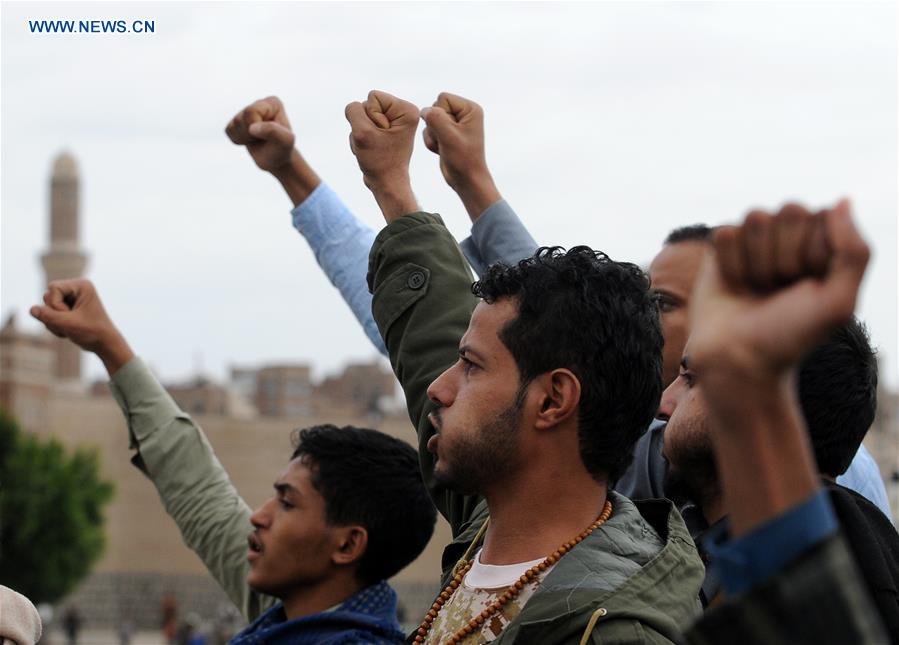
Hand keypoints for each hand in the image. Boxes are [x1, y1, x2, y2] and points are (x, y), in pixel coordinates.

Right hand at [30, 280, 133, 374]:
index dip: (56, 305)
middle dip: (54, 314)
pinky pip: (48, 315)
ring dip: (53, 322)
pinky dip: (54, 325)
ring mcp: (70, 299)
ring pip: (45, 307)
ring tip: (69, 329)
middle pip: (47, 297)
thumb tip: (32, 309)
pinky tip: (67, 331)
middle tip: (71, 324)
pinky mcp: (66, 309)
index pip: (53, 288)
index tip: (71, 315)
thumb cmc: (92, 332)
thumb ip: (48, 316)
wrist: (105, 344)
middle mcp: (76, 289)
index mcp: (82, 285)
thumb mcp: (68, 325)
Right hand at [226, 96, 320, 205]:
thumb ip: (274, 132)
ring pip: (233, 124)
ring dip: (244, 139)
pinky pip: (228, 131)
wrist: (279, 162)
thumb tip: (254, 126)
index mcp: (272, 102)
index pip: (252, 111)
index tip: (271, 136)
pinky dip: (237, 141)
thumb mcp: (285, 142)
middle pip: (241, 116)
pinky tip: (249, 142)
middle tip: (262, 141)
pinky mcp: (238, 123)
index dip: (259, 128)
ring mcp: (247, 112)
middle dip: (250, 133)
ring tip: (257, 142)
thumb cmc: (284, 152)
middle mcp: (259, 103)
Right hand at [345, 90, 419, 221]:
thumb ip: (354, 111)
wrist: (386, 184)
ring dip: (362, 133)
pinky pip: (362, 125)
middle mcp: (403, 112)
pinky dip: (362, 138)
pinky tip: (372, 149)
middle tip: (377, 143)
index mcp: (407, 109)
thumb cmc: (378, 161)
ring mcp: (394, 121)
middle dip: (365, 125)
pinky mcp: (385, 129)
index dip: (370, 117)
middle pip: (367, 104)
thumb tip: (354, 107)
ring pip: (362, 116)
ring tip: (374, 148)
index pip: (372, 97)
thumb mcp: (362, 132)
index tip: (381, 136)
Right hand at [421, 93, 500, 218]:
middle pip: (435, 108)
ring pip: (430, 120)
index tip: (450, 132)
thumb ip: (435, 118)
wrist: (466, 180)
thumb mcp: (448, 136)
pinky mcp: (447, 133)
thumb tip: (424, 110)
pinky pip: (429, 130)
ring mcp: (454, 123)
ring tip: (444, 146)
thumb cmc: (463, 159)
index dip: (439, 115)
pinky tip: (441, 150)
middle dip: (435, 126)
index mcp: (470, 108)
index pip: (443, 98)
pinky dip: (431, 141)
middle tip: (447, 141)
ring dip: (432, 136)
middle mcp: (463, 113)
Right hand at [689, 200, 868, 380]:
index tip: (809, 287)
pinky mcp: (720, 249)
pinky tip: (734, 285)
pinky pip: (726, 232)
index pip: (824, 216)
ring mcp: (754, 241)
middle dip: (785, 255)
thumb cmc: (791, 336)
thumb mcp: (839, 302)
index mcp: (824, 246)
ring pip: (756, 217)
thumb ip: (854, 251)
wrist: (738, 360)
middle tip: (780, 289)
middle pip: (791, 209)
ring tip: (757, 289)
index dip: (815, 254)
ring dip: (756, 261)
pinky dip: (730, 264)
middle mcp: (789, 238)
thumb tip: (841, 200)